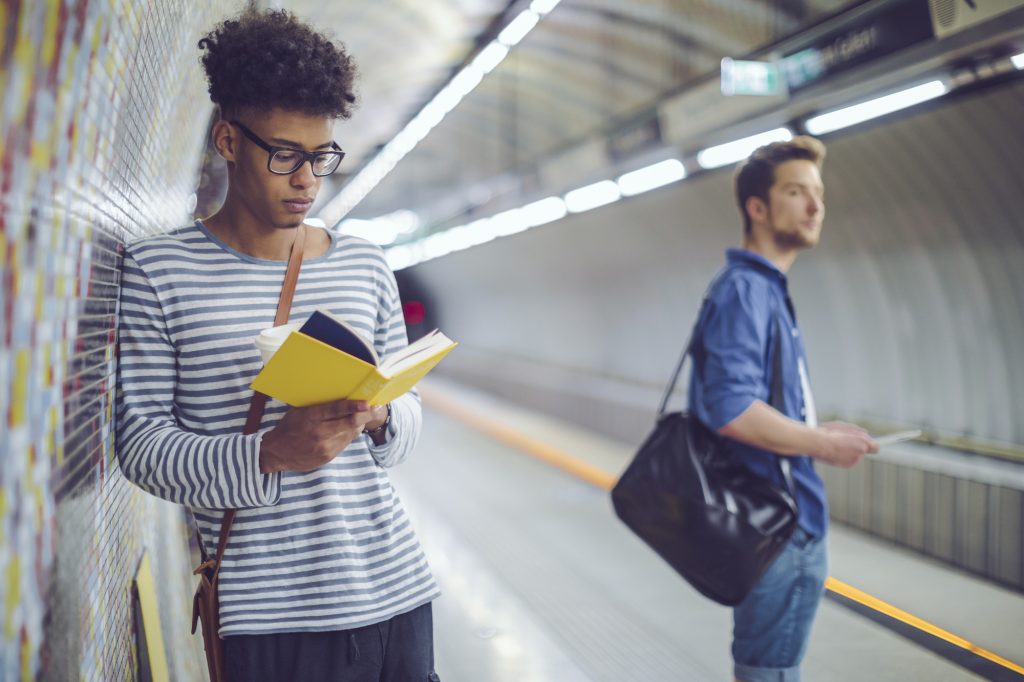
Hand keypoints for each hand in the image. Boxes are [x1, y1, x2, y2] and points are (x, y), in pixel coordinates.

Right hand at [259, 399, 375, 472]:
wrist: (276, 453)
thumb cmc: (288, 427)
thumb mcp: (300, 411)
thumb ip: (321, 408)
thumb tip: (344, 400)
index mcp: (311, 417)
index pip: (337, 410)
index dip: (354, 406)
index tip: (367, 402)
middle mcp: (319, 432)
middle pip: (350, 423)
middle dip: (366, 415)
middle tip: (375, 408)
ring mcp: (324, 446)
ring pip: (351, 433)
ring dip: (360, 424)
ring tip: (365, 416)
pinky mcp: (328, 456)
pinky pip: (345, 443)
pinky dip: (350, 434)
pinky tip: (351, 428)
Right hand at [814, 421, 878, 467]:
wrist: (818, 444)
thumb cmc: (830, 432)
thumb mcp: (845, 426)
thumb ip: (858, 430)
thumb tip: (866, 432)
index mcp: (863, 442)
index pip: (875, 447)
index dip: (871, 445)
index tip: (869, 444)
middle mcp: (861, 453)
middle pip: (864, 450)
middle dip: (858, 446)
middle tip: (847, 441)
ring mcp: (854, 460)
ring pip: (856, 455)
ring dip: (849, 451)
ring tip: (838, 445)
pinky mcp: (847, 465)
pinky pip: (850, 460)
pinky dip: (844, 456)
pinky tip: (836, 452)